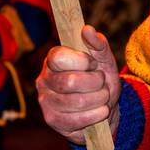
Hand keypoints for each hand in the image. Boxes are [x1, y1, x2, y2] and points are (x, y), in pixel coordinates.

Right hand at [36, 25, 121, 146]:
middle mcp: (44, 80)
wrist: (105, 108)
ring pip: (76, 102)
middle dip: (96, 83)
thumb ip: (98, 44)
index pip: (59, 57)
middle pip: (70, 82)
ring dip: (99, 100)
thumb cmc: (101, 80)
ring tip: (103, 97)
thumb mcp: (105, 60)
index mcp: (53, 60)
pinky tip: (100, 112)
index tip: (94, 64)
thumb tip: (86, 29)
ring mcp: (46, 102)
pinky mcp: (53, 121)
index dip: (82, 61)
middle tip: (102, 83)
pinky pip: (76, 120)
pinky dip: (96, 115)